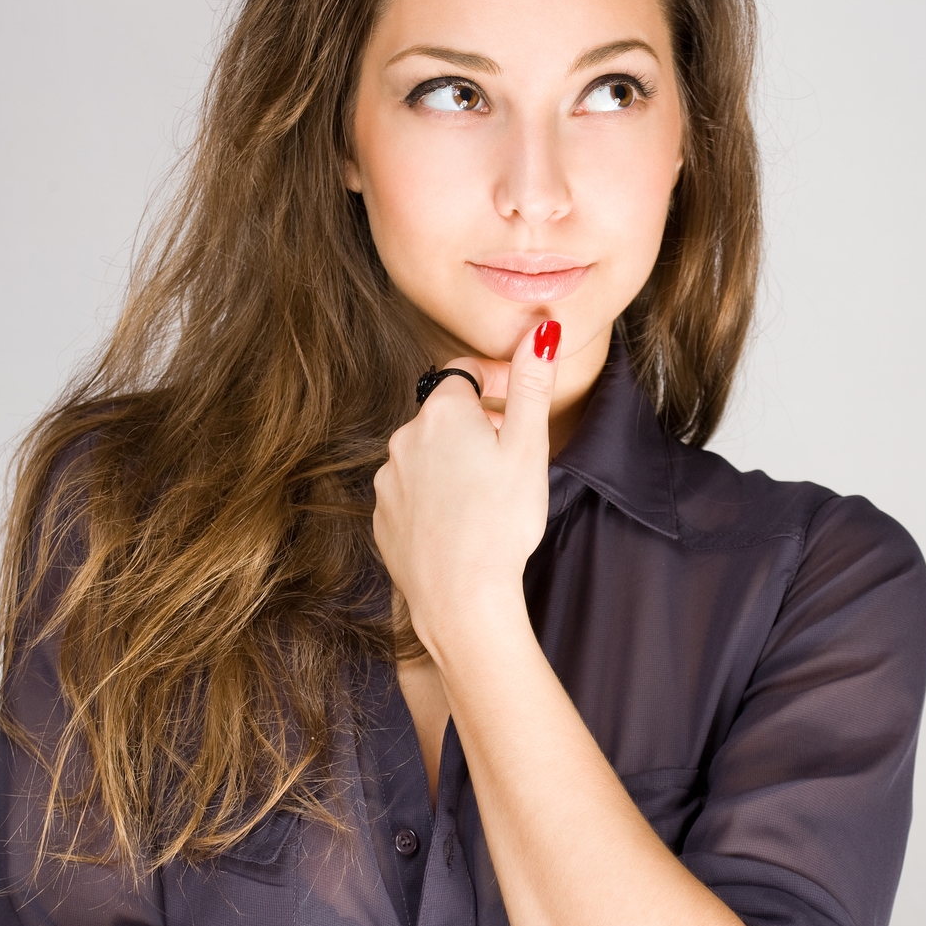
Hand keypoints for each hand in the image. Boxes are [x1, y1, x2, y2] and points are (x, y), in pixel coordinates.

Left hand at [372, 321, 561, 650]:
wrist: (461, 595)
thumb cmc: (502, 521)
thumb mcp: (529, 446)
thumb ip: (532, 384)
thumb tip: (541, 330)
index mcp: (442, 413)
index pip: (465, 371)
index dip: (496, 381)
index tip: (519, 404)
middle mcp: (404, 438)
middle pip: (445, 414)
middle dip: (479, 424)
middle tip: (514, 456)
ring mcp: (388, 480)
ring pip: (426, 454)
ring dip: (455, 461)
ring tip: (489, 496)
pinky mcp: (383, 517)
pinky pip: (412, 491)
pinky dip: (435, 496)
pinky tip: (462, 522)